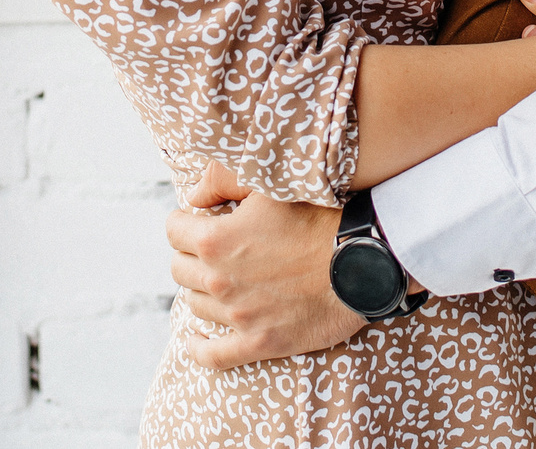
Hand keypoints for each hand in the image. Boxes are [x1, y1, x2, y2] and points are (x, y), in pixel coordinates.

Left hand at [167, 167, 366, 369]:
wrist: (361, 257)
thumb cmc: (318, 214)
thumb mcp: (267, 183)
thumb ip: (220, 180)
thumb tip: (191, 195)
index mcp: (216, 240)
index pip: (174, 230)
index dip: (186, 221)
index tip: (200, 220)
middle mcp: (219, 280)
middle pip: (180, 268)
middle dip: (192, 254)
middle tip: (215, 249)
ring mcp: (238, 315)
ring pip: (195, 304)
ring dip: (203, 290)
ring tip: (222, 279)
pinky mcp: (259, 342)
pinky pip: (212, 356)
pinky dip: (197, 348)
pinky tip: (195, 339)